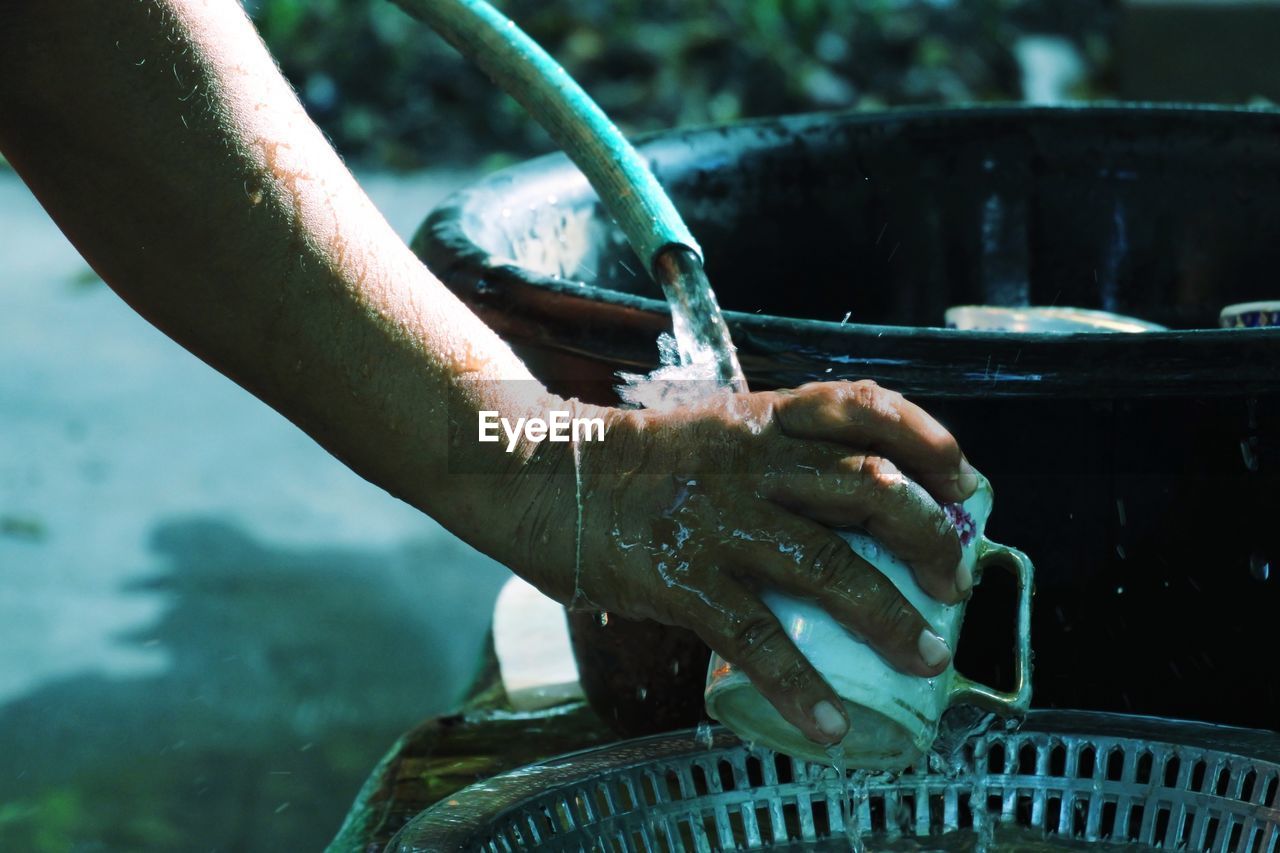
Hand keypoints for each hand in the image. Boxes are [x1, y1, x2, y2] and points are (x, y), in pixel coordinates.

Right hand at [517, 381, 977, 745]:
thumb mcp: (710, 436)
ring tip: (925, 655)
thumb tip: (836, 513)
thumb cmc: (629, 464)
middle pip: (868, 487)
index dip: (929, 440)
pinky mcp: (682, 577)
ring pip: (829, 565)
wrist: (540, 473)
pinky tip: (827, 724)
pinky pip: (757, 639)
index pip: (863, 408)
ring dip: (891, 616)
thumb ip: (770, 460)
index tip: (965, 481)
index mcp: (761, 422)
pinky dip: (800, 687)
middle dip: (929, 535)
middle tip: (955, 580)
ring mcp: (719, 521)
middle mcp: (752, 465)